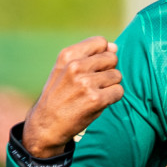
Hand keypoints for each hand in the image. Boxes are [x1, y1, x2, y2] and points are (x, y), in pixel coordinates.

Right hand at [22, 37, 122, 157]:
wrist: (47, 124)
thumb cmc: (59, 95)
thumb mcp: (64, 70)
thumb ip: (89, 56)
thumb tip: (114, 47)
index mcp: (67, 55)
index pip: (101, 42)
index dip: (102, 55)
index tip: (92, 68)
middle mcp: (76, 66)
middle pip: (112, 58)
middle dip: (107, 70)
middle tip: (93, 84)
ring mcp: (86, 83)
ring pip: (117, 75)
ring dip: (110, 85)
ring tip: (94, 94)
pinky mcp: (96, 99)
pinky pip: (119, 91)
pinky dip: (113, 98)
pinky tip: (98, 103)